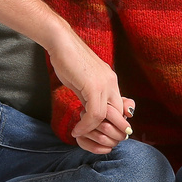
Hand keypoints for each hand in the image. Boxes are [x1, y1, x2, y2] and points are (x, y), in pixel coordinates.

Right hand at [47, 27, 128, 141]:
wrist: (61, 43)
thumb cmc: (68, 61)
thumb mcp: (82, 82)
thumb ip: (89, 97)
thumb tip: (89, 114)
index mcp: (110, 80)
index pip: (120, 107)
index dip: (112, 123)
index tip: (99, 132)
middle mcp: (111, 82)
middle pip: (118, 114)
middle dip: (108, 130)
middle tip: (93, 139)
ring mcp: (105, 83)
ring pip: (106, 116)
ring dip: (93, 130)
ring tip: (80, 133)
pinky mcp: (94, 86)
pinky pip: (95, 113)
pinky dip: (86, 125)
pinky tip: (77, 129)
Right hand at [74, 98, 135, 153]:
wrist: (93, 120)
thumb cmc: (111, 112)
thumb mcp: (119, 103)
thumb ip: (126, 104)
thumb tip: (129, 113)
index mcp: (96, 101)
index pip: (110, 113)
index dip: (122, 124)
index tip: (128, 130)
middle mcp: (86, 111)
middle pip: (106, 128)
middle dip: (118, 135)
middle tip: (123, 137)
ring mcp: (81, 124)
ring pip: (100, 138)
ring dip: (111, 143)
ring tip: (115, 141)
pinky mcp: (78, 136)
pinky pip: (90, 146)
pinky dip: (102, 150)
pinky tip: (108, 148)